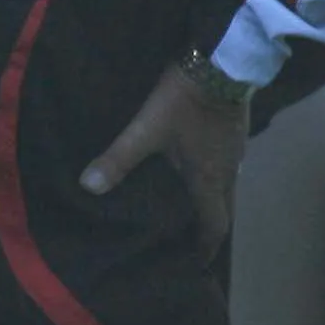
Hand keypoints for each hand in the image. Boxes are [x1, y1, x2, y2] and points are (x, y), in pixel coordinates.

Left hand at [83, 59, 249, 245]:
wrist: (222, 60)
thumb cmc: (185, 102)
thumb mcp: (146, 129)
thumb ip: (118, 158)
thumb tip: (88, 186)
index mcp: (208, 179)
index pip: (215, 225)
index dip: (206, 248)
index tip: (197, 265)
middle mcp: (228, 171)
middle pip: (223, 209)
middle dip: (209, 229)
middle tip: (190, 241)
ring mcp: (236, 150)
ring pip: (226, 187)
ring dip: (211, 201)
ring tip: (189, 208)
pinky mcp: (235, 131)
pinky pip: (226, 166)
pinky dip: (212, 177)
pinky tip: (195, 167)